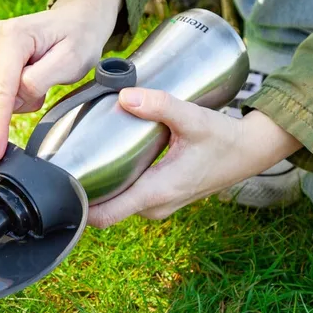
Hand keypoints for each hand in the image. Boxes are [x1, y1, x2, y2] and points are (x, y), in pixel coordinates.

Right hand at [0, 0, 121, 163]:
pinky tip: (26, 73)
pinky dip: (12, 92)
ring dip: (17, 97)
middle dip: (21, 101)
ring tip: (39, 74)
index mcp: (12, 35)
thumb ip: (39, 82)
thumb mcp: (71, 61)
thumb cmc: (78, 38)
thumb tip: (14, 98)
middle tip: (47, 81)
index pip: (1, 92)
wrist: (76, 19)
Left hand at [87, 88, 302, 227]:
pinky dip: (117, 184)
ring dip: (101, 186)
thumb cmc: (224, 139)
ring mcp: (158, 205)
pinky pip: (129, 197)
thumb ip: (161, 106)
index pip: (104, 215)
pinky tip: (112, 159)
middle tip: (71, 158)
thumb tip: (125, 96)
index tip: (62, 182)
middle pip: (105, 208)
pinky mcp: (162, 198)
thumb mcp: (193, 119)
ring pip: (116, 203)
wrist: (250, 152)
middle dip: (85, 189)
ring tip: (88, 155)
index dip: (78, 205)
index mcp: (156, 192)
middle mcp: (154, 206)